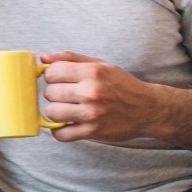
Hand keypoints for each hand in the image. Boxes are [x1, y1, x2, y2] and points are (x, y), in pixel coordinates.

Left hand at [39, 51, 172, 142]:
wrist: (148, 109)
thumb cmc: (121, 85)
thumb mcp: (100, 65)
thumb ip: (70, 58)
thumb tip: (43, 58)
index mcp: (92, 72)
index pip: (51, 73)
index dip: (52, 76)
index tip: (59, 80)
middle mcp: (91, 92)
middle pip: (49, 93)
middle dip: (54, 94)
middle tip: (67, 95)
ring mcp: (92, 113)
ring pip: (52, 113)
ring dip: (56, 112)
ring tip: (68, 109)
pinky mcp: (92, 131)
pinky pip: (61, 134)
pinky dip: (60, 130)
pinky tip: (69, 123)